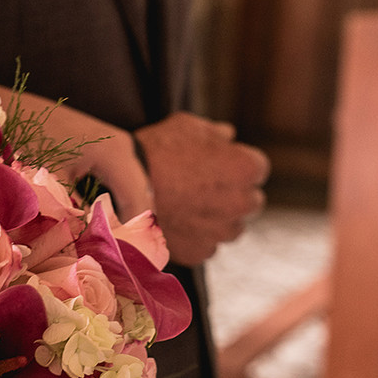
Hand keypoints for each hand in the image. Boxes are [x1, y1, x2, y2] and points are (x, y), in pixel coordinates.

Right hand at [134, 112, 269, 265]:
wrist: (120, 187)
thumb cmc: (156, 151)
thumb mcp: (188, 126)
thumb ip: (215, 134)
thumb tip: (227, 137)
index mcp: (246, 168)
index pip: (257, 170)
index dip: (236, 167)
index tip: (218, 167)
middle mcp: (242, 203)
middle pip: (249, 203)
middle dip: (232, 196)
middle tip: (203, 190)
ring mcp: (220, 231)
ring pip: (230, 228)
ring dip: (216, 220)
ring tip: (188, 209)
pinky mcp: (199, 251)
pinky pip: (205, 246)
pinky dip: (194, 238)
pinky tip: (176, 223)